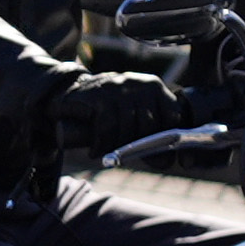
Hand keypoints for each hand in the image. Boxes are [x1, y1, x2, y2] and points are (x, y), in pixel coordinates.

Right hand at [53, 68, 193, 162]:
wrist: (72, 93)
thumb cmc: (108, 109)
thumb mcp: (133, 114)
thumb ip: (151, 131)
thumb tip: (167, 161)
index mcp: (154, 87)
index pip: (172, 115)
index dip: (170, 141)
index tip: (165, 161)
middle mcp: (139, 83)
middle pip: (149, 124)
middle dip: (140, 147)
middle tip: (127, 158)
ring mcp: (119, 87)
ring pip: (127, 127)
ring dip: (117, 148)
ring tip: (108, 155)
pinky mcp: (99, 95)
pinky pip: (107, 126)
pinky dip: (102, 144)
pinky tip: (96, 151)